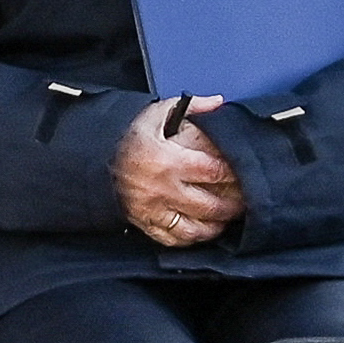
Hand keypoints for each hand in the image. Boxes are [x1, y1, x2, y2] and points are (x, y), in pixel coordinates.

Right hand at [114, 96, 243, 246]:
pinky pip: (174, 239)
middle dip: (233, 205)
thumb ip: (191, 106)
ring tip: (228, 217)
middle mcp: (162, 189)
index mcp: (168, 160)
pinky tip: (205, 230)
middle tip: (246, 201)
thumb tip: (219, 102)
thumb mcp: (157, 113)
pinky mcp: (145, 223)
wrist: (98, 160)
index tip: (245, 174)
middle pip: (209, 205)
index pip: (214, 171)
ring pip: (194, 228)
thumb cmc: (130, 137)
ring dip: (216, 226)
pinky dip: (193, 238)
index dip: (234, 174)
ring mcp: (153, 210)